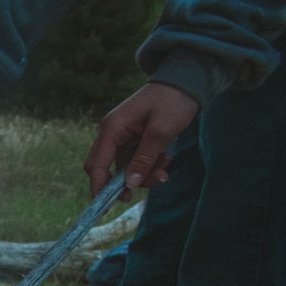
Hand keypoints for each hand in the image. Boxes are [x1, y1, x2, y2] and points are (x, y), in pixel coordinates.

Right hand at [84, 82, 198, 195]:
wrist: (189, 80)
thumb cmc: (173, 101)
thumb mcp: (161, 131)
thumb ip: (144, 159)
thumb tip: (129, 184)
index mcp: (112, 128)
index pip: (97, 164)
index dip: (98, 186)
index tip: (106, 206)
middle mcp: (113, 132)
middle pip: (107, 167)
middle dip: (123, 182)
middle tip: (137, 194)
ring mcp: (125, 135)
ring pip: (125, 166)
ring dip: (142, 173)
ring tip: (164, 173)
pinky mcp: (137, 136)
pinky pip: (138, 158)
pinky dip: (150, 163)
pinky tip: (166, 159)